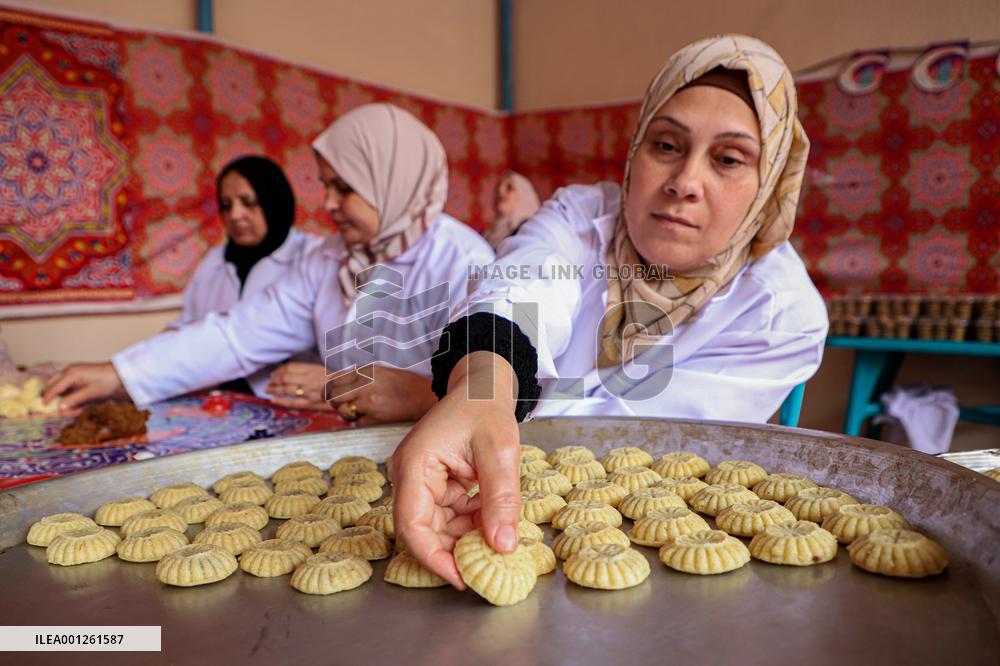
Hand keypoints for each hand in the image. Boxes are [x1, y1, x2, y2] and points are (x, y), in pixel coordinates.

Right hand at [43, 362, 127, 409]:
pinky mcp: (77, 374)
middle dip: (49, 396)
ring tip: (67, 408)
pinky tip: (74, 404)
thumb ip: (75, 400)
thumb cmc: (107, 382)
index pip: (53, 388)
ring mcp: (72, 371)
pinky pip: (66, 384)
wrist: (120, 373)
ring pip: (57, 383)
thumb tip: (60, 408)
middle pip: (50, 383)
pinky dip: (66, 393)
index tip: (43, 409)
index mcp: (71, 374)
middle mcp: (68, 371)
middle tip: (50, 408)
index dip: (47, 399)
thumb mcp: (91, 393)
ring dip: (58, 395)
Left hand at [265, 362, 331, 410]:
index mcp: (312, 369)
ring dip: (274, 389)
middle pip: (285, 378)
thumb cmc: (334, 381)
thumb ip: (306, 369)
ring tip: (268, 389)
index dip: (279, 370)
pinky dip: (280, 401)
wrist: (346, 393)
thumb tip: (289, 369)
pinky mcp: (309, 403)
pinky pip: (291, 402)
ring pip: (286, 389)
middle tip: (269, 381)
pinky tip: (273, 399)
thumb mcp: (321, 369)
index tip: (274, 373)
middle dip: (274, 379)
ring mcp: (308, 392)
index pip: (290, 367)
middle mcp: (308, 379)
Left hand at [326, 364, 437, 425]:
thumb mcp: (381, 372)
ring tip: (360, 411)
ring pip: (344, 411)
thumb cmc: (405, 384)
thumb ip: (361, 376)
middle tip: (341, 405)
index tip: (328, 394)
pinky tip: (373, 418)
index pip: (335, 380)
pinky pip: (358, 423)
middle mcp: (363, 385)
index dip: (329, 389)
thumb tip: (342, 384)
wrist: (425, 397)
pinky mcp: (374, 418)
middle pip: (333, 396)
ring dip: (348, 413)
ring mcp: (368, 403)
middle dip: (335, 402)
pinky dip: (362, 423)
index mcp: (365, 371)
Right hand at [391, 352, 521, 588]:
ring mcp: (421, 481)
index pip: (412, 524)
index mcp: (415, 464)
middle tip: (484, 570)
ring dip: (465, 538)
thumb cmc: (485, 407)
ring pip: (437, 527)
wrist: (482, 386)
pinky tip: (492, 522)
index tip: (461, 579)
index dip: (433, 558)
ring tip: (495, 543)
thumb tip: (503, 546)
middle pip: (421, 531)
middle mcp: (411, 476)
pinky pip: (449, 516)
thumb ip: (501, 498)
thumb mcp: (500, 452)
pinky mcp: (436, 485)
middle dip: (452, 552)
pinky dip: (470, 524)